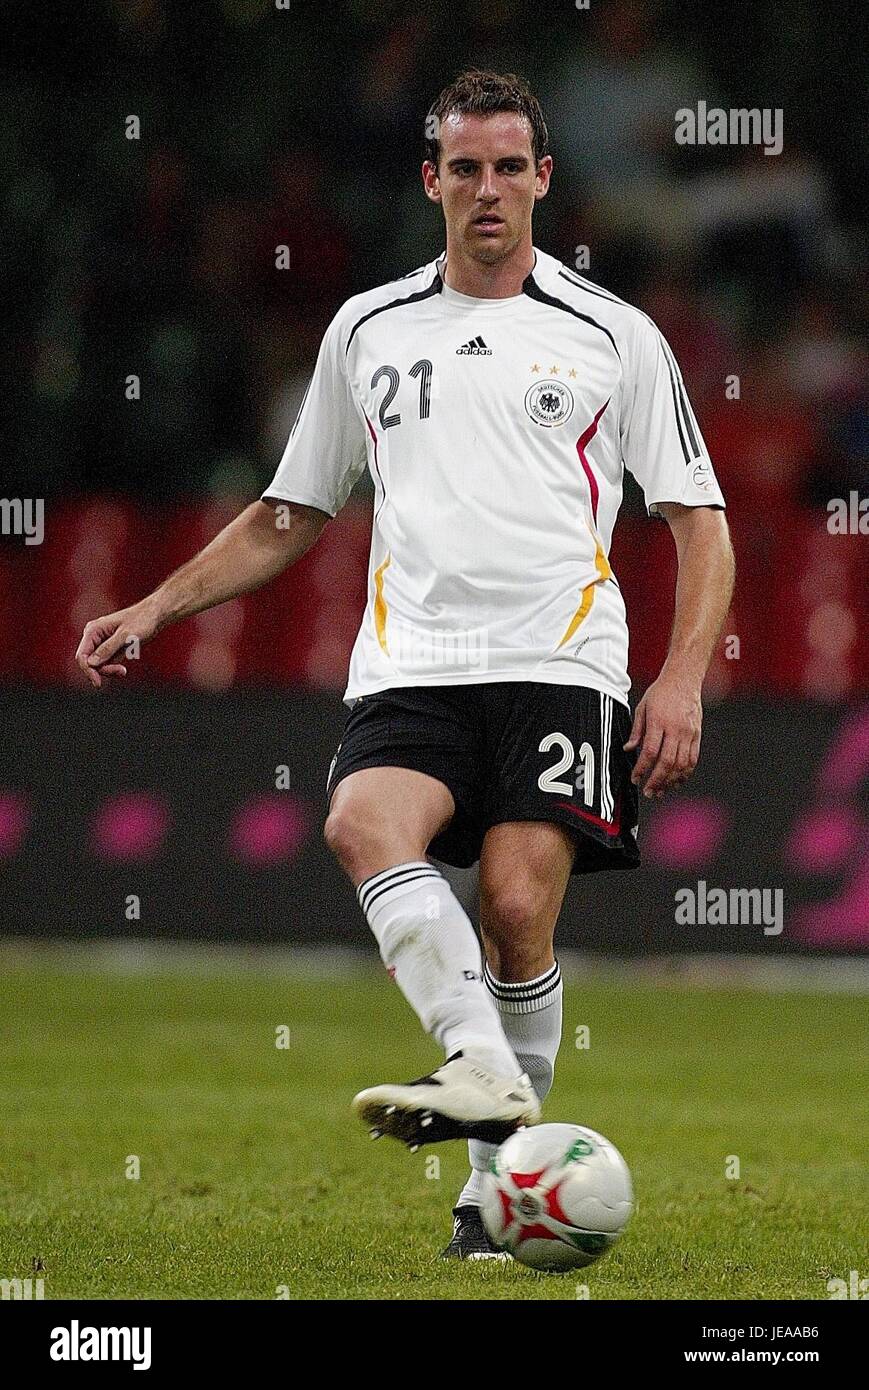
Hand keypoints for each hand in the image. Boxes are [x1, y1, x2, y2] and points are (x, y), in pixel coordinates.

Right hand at [75, 601, 160, 688]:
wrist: (154, 616)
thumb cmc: (142, 621)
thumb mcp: (126, 636)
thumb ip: (108, 649)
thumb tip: (91, 663)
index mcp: (93, 630)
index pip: (82, 656)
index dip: (88, 670)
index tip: (98, 682)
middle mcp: (94, 636)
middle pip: (89, 662)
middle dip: (103, 670)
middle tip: (121, 671)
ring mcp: (101, 642)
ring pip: (98, 664)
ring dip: (109, 670)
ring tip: (123, 670)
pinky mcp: (110, 647)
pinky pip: (106, 663)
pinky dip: (113, 668)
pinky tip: (122, 669)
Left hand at [624, 671, 701, 798]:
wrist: (684, 679)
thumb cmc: (661, 692)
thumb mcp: (642, 707)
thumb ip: (636, 731)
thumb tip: (628, 749)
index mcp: (659, 721)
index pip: (650, 751)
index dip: (642, 768)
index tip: (635, 778)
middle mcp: (676, 729)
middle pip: (667, 762)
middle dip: (656, 781)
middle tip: (648, 792)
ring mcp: (689, 733)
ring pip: (681, 764)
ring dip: (671, 781)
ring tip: (661, 791)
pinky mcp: (697, 735)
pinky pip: (692, 759)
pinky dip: (685, 773)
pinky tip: (676, 781)